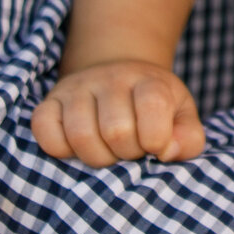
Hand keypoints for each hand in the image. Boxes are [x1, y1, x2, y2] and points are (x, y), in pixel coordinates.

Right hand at [32, 60, 203, 167]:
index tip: (156, 147)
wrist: (118, 76)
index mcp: (149, 81)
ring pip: (80, 135)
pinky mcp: (49, 102)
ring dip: (97, 157)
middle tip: (130, 151)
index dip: (156, 138)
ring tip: (107, 151)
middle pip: (116, 130)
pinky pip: (45, 131)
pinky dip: (61, 149)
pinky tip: (78, 147)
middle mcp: (111, 78)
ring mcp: (77, 88)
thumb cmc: (154, 108)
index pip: (153, 105)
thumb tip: (166, 151)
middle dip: (126, 154)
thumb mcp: (182, 117)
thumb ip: (188, 139)